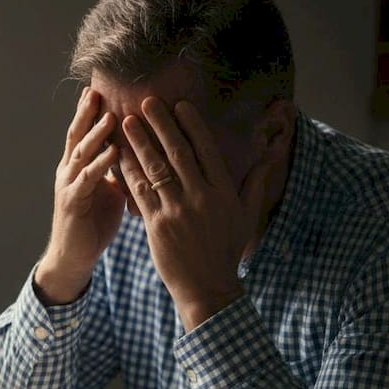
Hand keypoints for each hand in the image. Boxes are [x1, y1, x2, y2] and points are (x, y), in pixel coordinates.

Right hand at [35, 87, 122, 304]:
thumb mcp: (110, 190)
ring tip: (111, 114)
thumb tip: (140, 151)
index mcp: (78, 166)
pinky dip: (100, 163)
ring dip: (96, 133)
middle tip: (98, 89)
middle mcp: (69, 171)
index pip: (84, 132)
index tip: (103, 88)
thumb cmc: (94, 223)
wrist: (74, 257)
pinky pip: (87, 178)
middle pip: (78, 134)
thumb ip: (119, 170)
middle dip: (87, 112)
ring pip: (81, 152)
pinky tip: (114, 151)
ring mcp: (68, 185)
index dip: (91, 111)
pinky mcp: (72, 202)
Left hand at [120, 97, 270, 329]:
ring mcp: (178, 211)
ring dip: (141, 142)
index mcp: (223, 191)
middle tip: (148, 102)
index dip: (192, 124)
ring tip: (128, 121)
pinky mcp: (157, 225)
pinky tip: (119, 155)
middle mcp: (201, 197)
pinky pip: (140, 192)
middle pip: (178, 152)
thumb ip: (255, 184)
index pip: (206, 149)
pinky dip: (129, 171)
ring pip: (156, 168)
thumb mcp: (247, 216)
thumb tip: (269, 156)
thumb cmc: (227, 250)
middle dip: (162, 124)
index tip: (180, 104)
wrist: (208, 287)